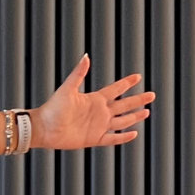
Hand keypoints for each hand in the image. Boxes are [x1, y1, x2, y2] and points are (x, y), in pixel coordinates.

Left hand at [30, 54, 153, 149]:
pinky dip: (123, 137)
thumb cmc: (53, 108)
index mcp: (94, 99)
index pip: (115, 89)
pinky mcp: (94, 138)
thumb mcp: (67, 89)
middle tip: (151, 95)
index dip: (127, 83)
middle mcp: (99, 112)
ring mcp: (98, 126)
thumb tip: (86, 56)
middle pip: (123, 104)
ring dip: (134, 117)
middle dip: (137, 100)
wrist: (43, 129)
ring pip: (121, 121)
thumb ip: (78, 74)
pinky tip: (134, 133)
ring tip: (146, 112)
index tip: (138, 77)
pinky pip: (113, 138)